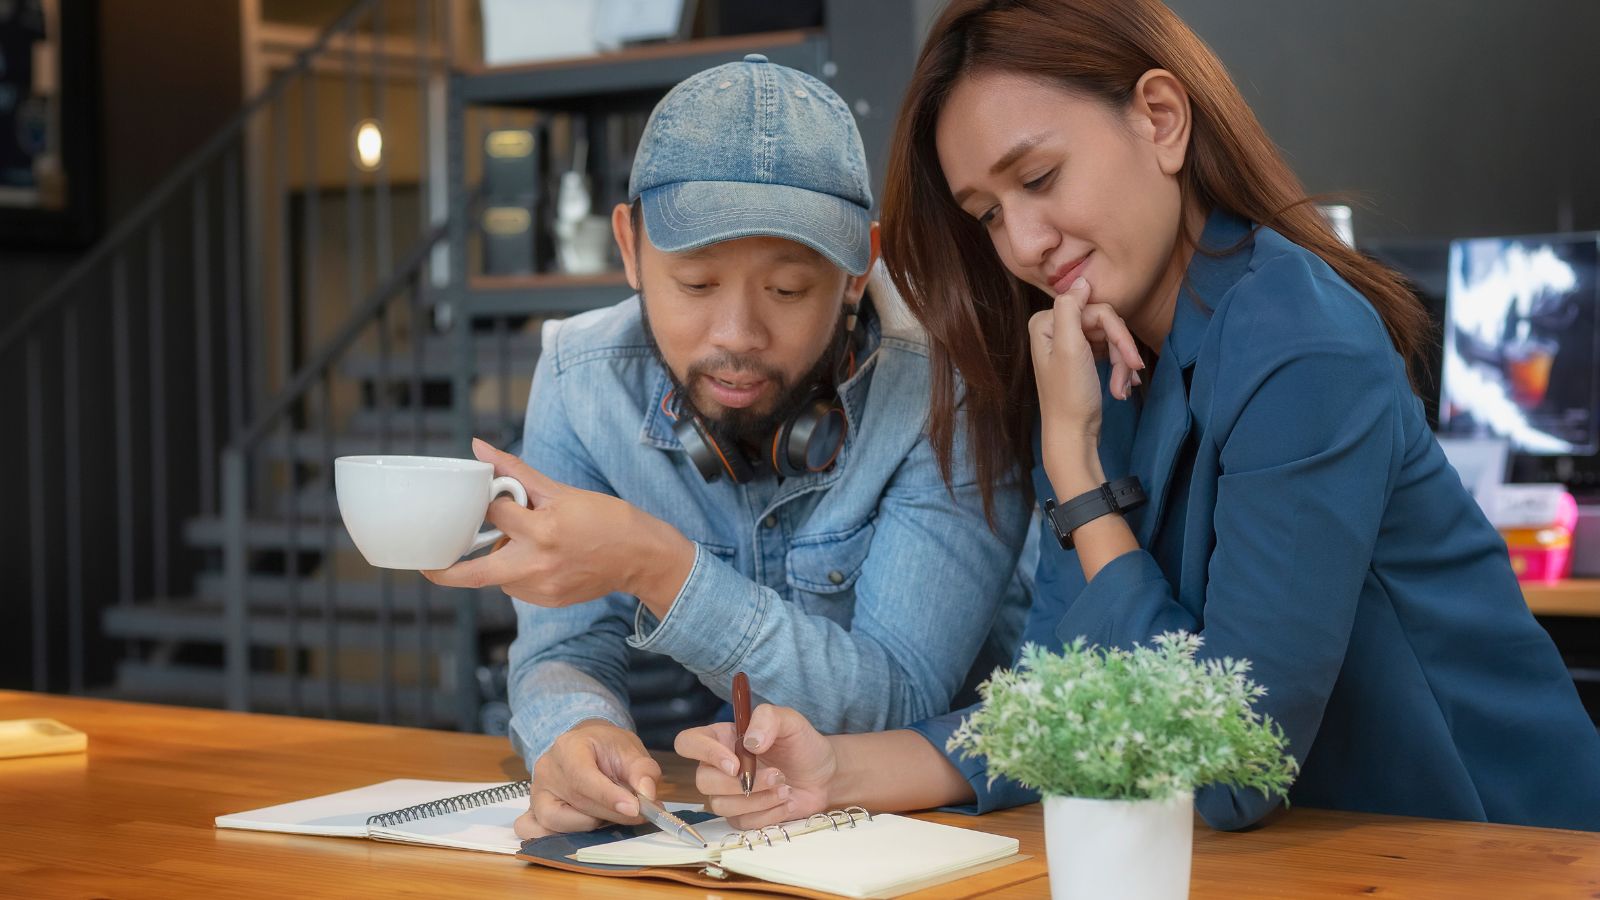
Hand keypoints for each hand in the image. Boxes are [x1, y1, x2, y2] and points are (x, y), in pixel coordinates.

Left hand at [423, 439, 695, 613]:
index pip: (493, 514)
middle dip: (445, 572)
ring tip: (527, 540)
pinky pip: (517, 587)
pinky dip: (518, 571)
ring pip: (498, 576)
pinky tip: (542, 558)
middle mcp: (538, 565)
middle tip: (427, 565)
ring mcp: (542, 588)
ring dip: (499, 559)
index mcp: (542, 532)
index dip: (485, 502)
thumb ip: (516, 472)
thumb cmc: (607, 519)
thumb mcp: (562, 491)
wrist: (641, 558)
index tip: (480, 498)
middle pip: (474, 574)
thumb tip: (479, 447)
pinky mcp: (548, 601)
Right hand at [513, 719, 661, 838]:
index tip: (635, 809)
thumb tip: (647, 796)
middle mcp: (546, 770)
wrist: (586, 748)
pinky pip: (536, 830)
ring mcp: (536, 793)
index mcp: (568, 747)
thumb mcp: (630, 750)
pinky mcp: (534, 812)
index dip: (609, 796)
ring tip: (610, 815)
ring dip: (588, 825)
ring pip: (556, 821)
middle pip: (576, 801)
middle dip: (611, 813)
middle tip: (640, 815)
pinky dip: (558, 835)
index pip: (583, 777)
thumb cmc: (607, 749)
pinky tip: (583, 828)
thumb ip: (642, 771)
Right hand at [674, 704, 836, 828]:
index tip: (736, 763)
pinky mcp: (742, 816)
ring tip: (785, 787)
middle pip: (703, 780)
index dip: (704, 753)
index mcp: (721, 738)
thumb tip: (750, 742)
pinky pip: (741, 823)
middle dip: (739, 783)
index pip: (688, 743)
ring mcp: (728, 794)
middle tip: (776, 774)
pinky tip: (786, 801)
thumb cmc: (801, 744)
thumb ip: (767, 719)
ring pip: (720, 805)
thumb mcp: (789, 720)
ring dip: (758, 798)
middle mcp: (718, 766)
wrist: (823, 775)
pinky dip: (767, 814)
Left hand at [1029, 278, 1140, 490]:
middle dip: (1120, 351)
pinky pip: (1109, 351)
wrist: (1074, 436)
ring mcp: (1069, 344)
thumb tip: (1082, 280)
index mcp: (1046, 322)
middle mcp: (1054, 329)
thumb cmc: (1071, 396)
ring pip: (1110, 338)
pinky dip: (1120, 369)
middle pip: (1104, 323)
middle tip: (1132, 374)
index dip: (1117, 333)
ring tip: (1124, 388)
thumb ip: (1070, 309)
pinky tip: (1124, 387)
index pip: (1096, 309)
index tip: (1130, 359)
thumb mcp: (1069, 349)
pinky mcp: (1081, 358)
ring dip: (1122, 364)